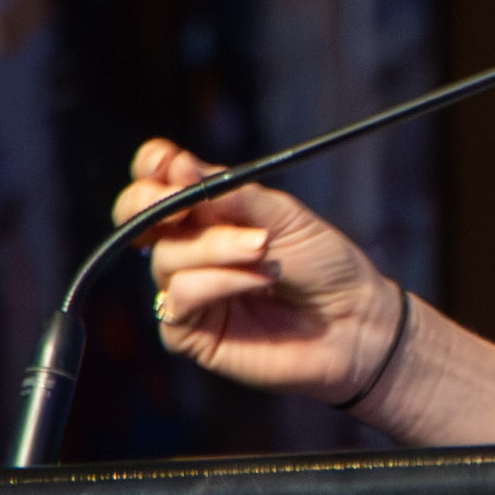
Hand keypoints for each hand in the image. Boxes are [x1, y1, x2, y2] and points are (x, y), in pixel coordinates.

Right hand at [116, 137, 403, 409]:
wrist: (355, 321)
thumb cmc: (324, 264)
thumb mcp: (281, 215)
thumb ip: (229, 193)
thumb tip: (177, 166)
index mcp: (208, 213)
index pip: (157, 183)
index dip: (152, 167)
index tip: (167, 161)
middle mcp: (190, 249)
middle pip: (138, 218)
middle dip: (154, 203)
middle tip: (187, 203)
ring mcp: (188, 291)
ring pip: (165, 258)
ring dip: (215, 249)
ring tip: (264, 251)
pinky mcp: (190, 333)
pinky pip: (179, 298)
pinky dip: (217, 282)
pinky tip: (258, 282)